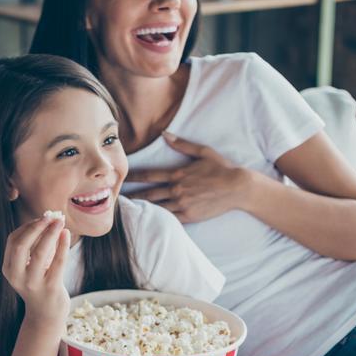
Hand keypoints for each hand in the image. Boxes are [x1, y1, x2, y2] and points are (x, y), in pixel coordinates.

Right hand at [2, 215, 70, 323]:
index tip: (41, 219)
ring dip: (50, 234)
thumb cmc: (39, 284)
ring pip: (40, 253)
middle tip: (50, 217)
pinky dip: (63, 245)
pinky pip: (58, 262)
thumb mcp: (28, 267)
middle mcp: (17, 277)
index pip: (13, 241)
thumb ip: (34, 247)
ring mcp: (34, 284)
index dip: (27, 227)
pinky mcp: (51, 288)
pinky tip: (66, 234)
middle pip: (21, 246)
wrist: (46, 314)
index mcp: (9, 269)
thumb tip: (48, 219)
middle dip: (36, 228)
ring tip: (60, 222)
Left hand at [126, 133, 250, 223]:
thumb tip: (165, 134)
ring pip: (156, 208)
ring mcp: (183, 204)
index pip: (150, 175)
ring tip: (128, 212)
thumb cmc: (221, 168)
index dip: (134, 176)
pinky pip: (169, 219)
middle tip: (117, 198)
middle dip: (132, 196)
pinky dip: (157, 219)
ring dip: (142, 209)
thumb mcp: (203, 151)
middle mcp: (177, 190)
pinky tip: (147, 221)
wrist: (238, 188)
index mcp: (178, 174)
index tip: (123, 177)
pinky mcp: (190, 216)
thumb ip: (182, 144)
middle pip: (149, 194)